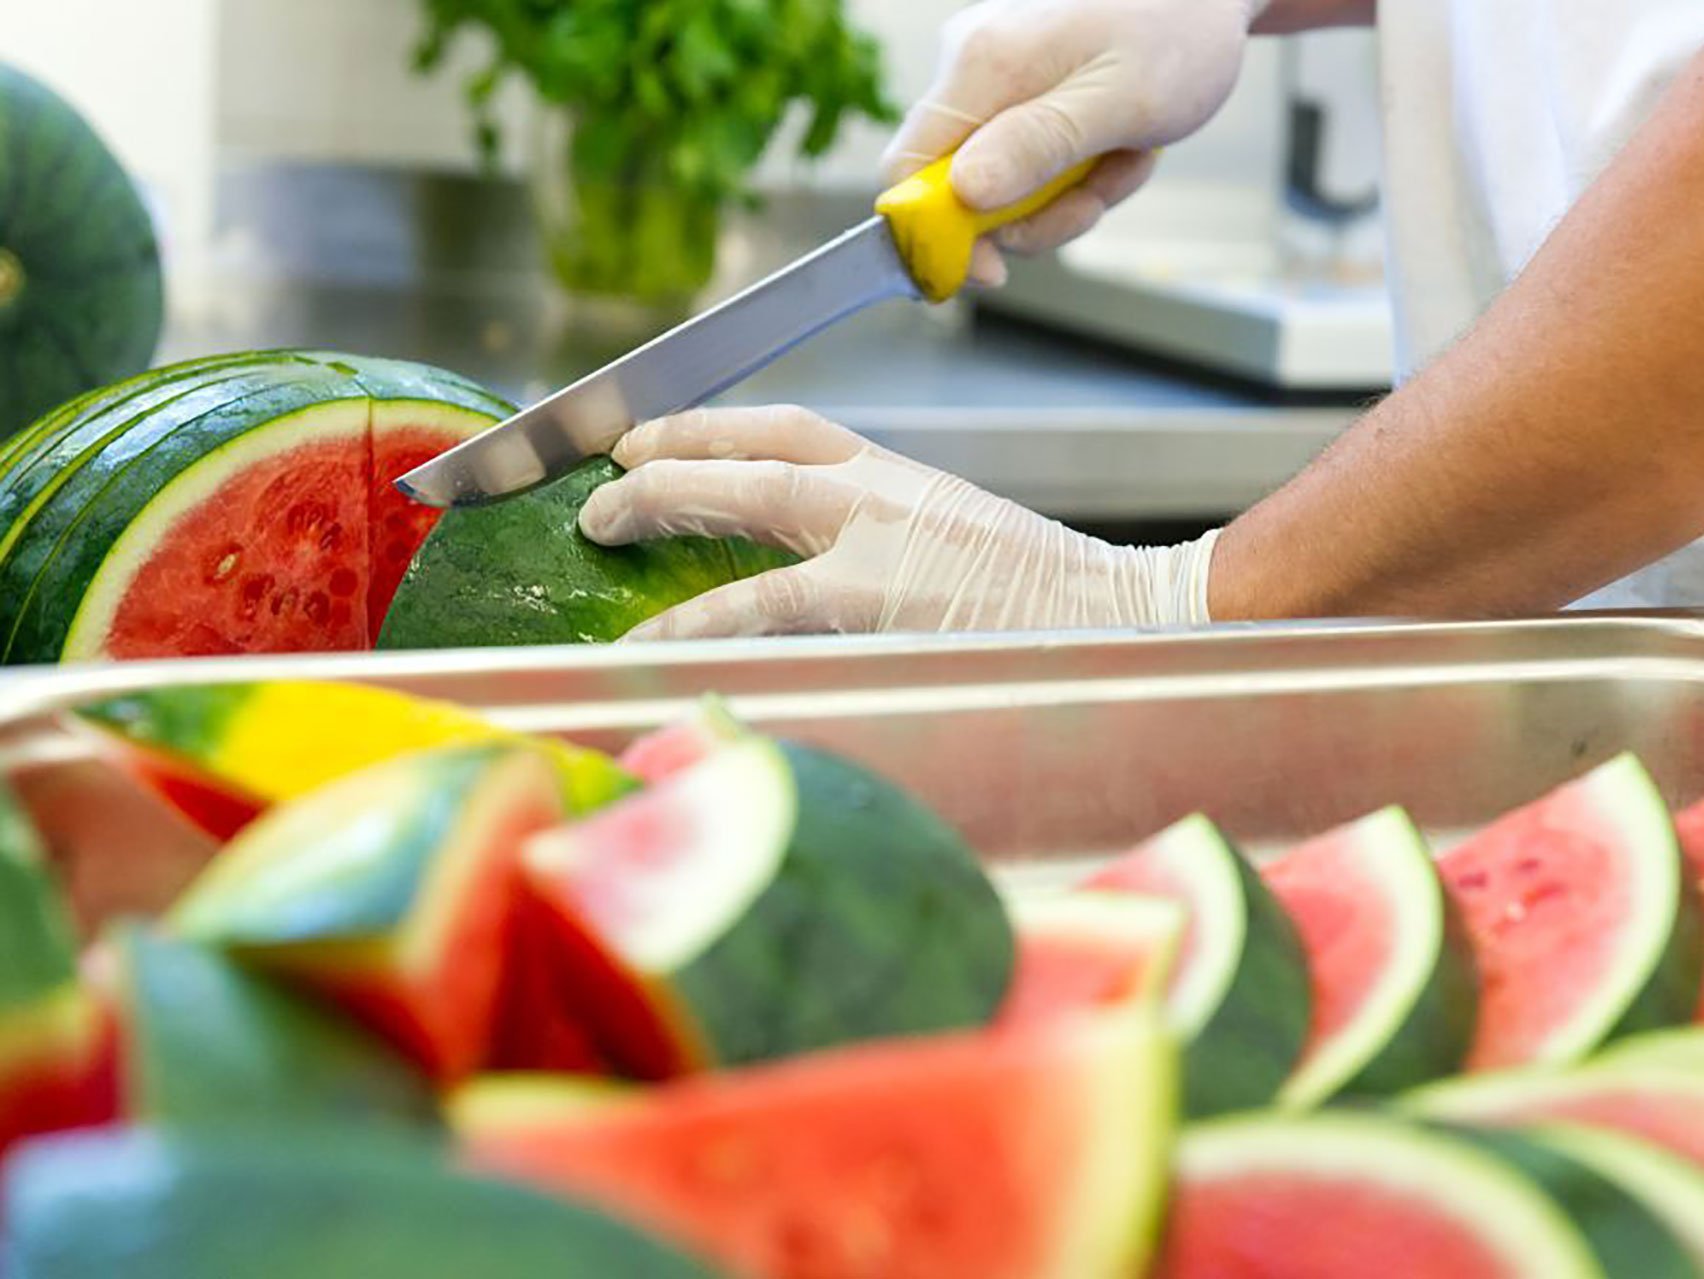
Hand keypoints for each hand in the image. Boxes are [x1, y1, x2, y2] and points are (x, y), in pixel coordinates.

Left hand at [578, 406, 1220, 638]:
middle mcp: (884, 489)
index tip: (656, 435)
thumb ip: (885, 543)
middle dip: (669, 454)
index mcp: (901, 475)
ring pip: (746, 499)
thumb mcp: (955, 547)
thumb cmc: (1048, 602)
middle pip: (754, 446)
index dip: (713, 426)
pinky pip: (767, 603)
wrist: (1128, 618)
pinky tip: (654, 637)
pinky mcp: (880, 596)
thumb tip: (811, 571)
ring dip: (663, 504)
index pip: (790, 428)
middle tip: (605, 476)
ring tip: (603, 525)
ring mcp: (881, 537)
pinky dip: (702, 617)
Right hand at [884, 0, 1261, 284]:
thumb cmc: (1181, 29)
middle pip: (957, 189)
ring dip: (1068, 195)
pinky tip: (1121, 145)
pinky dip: (1078, 172)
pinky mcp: (1021, 94)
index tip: (994, 268)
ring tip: (1125, 157)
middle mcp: (972, 66)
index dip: (937, 235)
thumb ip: (1040, 145)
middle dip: (1030, 215)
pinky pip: (1031, 163)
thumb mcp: (1123, 100)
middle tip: (1094, 200)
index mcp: (982, 64)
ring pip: (1002, 185)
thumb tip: (964, 194)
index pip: (907, 171)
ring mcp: (995, 80)